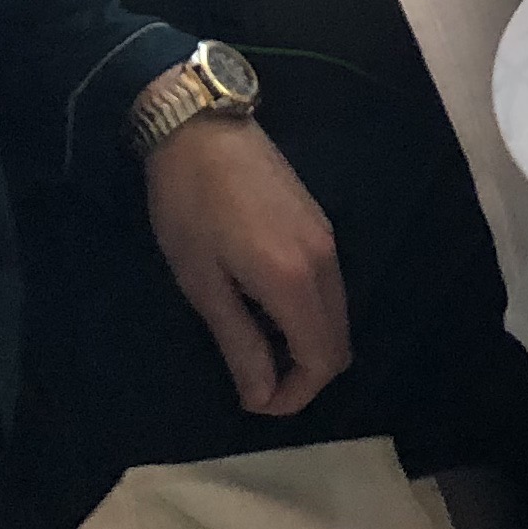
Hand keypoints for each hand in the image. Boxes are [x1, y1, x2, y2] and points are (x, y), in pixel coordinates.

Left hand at [143, 116, 351, 416]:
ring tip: (255, 344)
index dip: (294, 395)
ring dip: (306, 344)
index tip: (253, 400)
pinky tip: (266, 305)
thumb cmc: (189, 207)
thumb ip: (239, 343)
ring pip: (337, 315)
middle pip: (338, 343)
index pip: (321, 361)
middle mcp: (326, 262)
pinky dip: (308, 314)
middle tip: (254, 379)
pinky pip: (329, 287)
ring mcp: (328, 238)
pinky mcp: (321, 223)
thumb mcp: (202, 283)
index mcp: (294, 281)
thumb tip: (262, 396)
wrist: (200, 128)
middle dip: (303, 375)